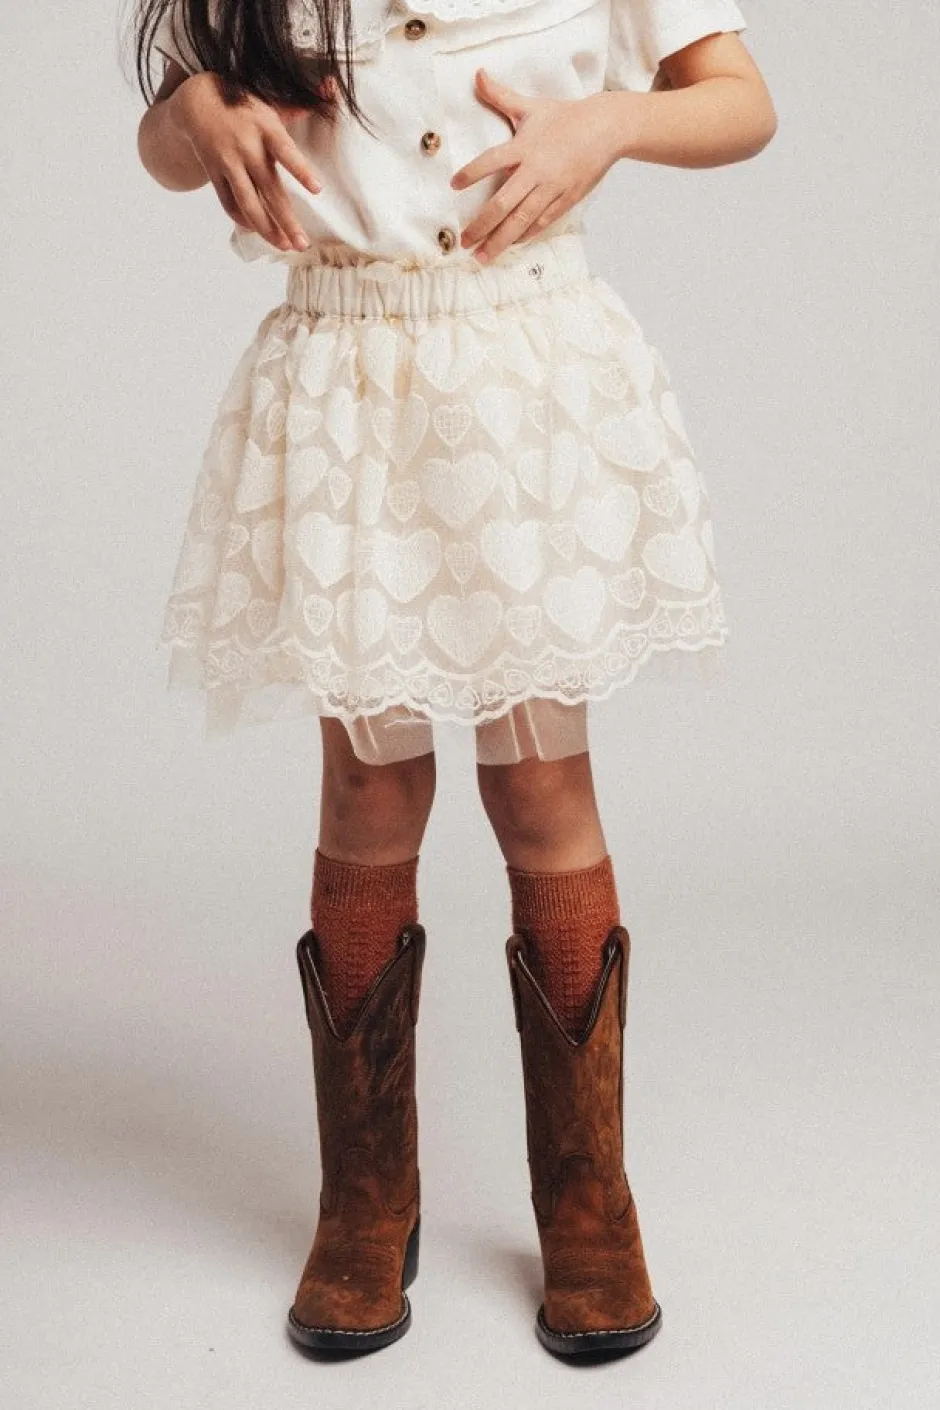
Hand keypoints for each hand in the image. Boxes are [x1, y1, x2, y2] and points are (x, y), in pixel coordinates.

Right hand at [170, 72, 323, 252]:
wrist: (196, 102)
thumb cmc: (243, 104)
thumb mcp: (269, 101)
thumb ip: (297, 107)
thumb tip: (330, 87)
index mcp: (265, 127)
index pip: (286, 151)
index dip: (300, 170)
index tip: (317, 190)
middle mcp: (246, 147)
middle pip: (269, 190)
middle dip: (287, 220)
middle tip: (303, 244)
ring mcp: (228, 162)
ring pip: (248, 203)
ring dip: (267, 229)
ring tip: (284, 246)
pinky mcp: (214, 173)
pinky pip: (229, 203)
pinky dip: (244, 220)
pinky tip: (260, 233)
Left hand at [450, 69, 621, 262]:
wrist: (607, 129)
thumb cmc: (566, 117)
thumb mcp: (532, 107)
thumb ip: (501, 96)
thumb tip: (477, 75)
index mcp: (524, 147)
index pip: (491, 162)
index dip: (471, 173)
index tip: (454, 185)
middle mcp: (536, 171)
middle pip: (502, 204)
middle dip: (480, 226)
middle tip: (463, 242)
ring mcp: (551, 189)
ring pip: (520, 221)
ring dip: (499, 241)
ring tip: (481, 257)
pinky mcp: (565, 201)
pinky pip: (541, 224)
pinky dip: (523, 236)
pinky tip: (509, 245)